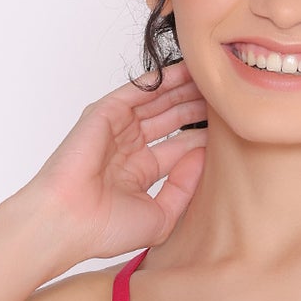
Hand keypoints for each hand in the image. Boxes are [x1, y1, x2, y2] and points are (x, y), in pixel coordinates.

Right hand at [16, 60, 208, 264]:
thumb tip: (205, 158)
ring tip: (211, 77)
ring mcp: (116, 129)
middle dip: (196, 107)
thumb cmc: (106, 229)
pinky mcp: (104, 114)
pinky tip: (186, 71)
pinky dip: (161, 80)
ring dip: (183, 88)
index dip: (203, 135)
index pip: (179, 146)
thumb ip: (184, 188)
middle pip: (170, 119)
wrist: (68, 223)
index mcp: (139, 172)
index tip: (231, 126)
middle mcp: (128, 147)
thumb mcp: (161, 216)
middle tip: (226, 96)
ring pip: (157, 101)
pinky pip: (137, 91)